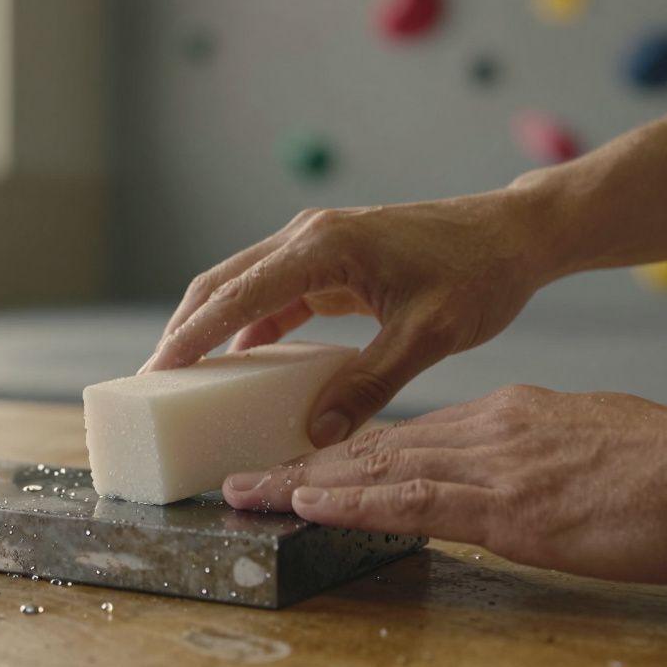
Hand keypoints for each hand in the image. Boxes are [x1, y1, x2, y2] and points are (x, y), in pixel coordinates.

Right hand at [140, 189, 556, 446]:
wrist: (513, 235)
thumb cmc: (479, 274)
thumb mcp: (427, 335)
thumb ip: (370, 384)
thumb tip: (317, 431)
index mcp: (324, 247)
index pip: (236, 294)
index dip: (192, 335)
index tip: (156, 372)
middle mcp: (309, 237)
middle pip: (221, 283)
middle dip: (184, 331)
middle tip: (152, 384)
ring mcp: (316, 245)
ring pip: (242, 286)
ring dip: (211, 328)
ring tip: (184, 379)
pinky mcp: (329, 260)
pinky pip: (274, 294)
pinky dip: (251, 327)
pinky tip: (243, 366)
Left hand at [222, 385, 666, 583]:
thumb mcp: (587, 440)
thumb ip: (533, 449)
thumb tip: (507, 466)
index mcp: (504, 416)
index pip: (405, 435)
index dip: (345, 452)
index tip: (301, 465)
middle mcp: (485, 430)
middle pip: (374, 446)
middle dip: (304, 463)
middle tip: (246, 474)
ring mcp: (492, 465)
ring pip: (375, 468)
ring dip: (303, 483)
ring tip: (247, 491)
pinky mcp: (508, 506)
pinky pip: (410, 500)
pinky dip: (351, 502)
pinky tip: (308, 503)